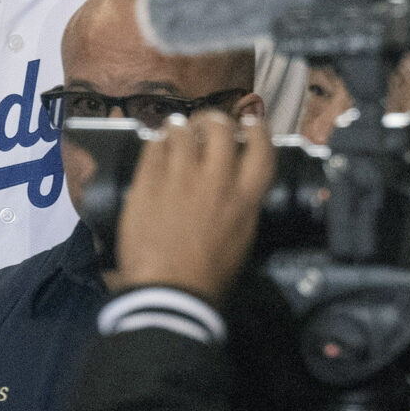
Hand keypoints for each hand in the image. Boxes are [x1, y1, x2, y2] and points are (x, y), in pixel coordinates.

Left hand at [113, 112, 274, 302]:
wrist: (171, 290)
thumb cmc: (209, 275)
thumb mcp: (241, 238)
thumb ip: (241, 205)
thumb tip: (236, 185)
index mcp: (245, 198)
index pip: (262, 149)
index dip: (257, 130)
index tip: (249, 124)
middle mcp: (216, 181)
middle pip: (220, 129)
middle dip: (214, 120)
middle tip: (206, 125)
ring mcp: (180, 178)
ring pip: (182, 131)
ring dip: (180, 128)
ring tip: (176, 132)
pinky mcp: (148, 183)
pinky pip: (153, 147)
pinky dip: (156, 142)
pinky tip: (155, 146)